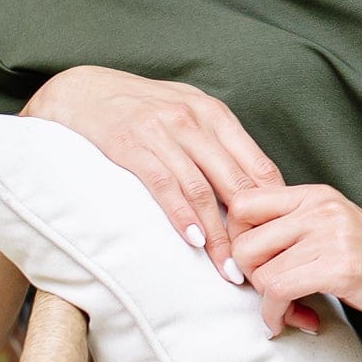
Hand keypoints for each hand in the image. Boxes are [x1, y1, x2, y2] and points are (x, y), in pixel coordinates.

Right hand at [20, 67, 315, 326]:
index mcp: (215, 114)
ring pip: (203, 189)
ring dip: (220, 235)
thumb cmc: (137, 111)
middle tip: (265, 271)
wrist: (76, 90)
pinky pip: (164, 183)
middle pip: (237, 183)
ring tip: (230, 271)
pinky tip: (194, 241)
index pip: (259, 167)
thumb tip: (254, 197)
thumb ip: (217, 149)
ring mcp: (161, 129)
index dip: (276, 210)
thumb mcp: (185, 117)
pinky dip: (182, 215)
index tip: (284, 247)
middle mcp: (194, 119)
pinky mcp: (129, 142)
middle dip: (253, 231)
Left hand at [227, 184, 361, 338]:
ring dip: (267, 303)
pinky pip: (279, 292)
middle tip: (271, 294)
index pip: (244, 202)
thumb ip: (299, 230)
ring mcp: (332, 235)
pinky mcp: (340, 267)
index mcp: (319, 195)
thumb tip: (244, 247)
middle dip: (249, 277)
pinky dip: (276, 315)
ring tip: (291, 312)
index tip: (254, 267)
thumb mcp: (339, 232)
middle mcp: (322, 208)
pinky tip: (293, 322)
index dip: (236, 239)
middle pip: (243, 240)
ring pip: (259, 271)